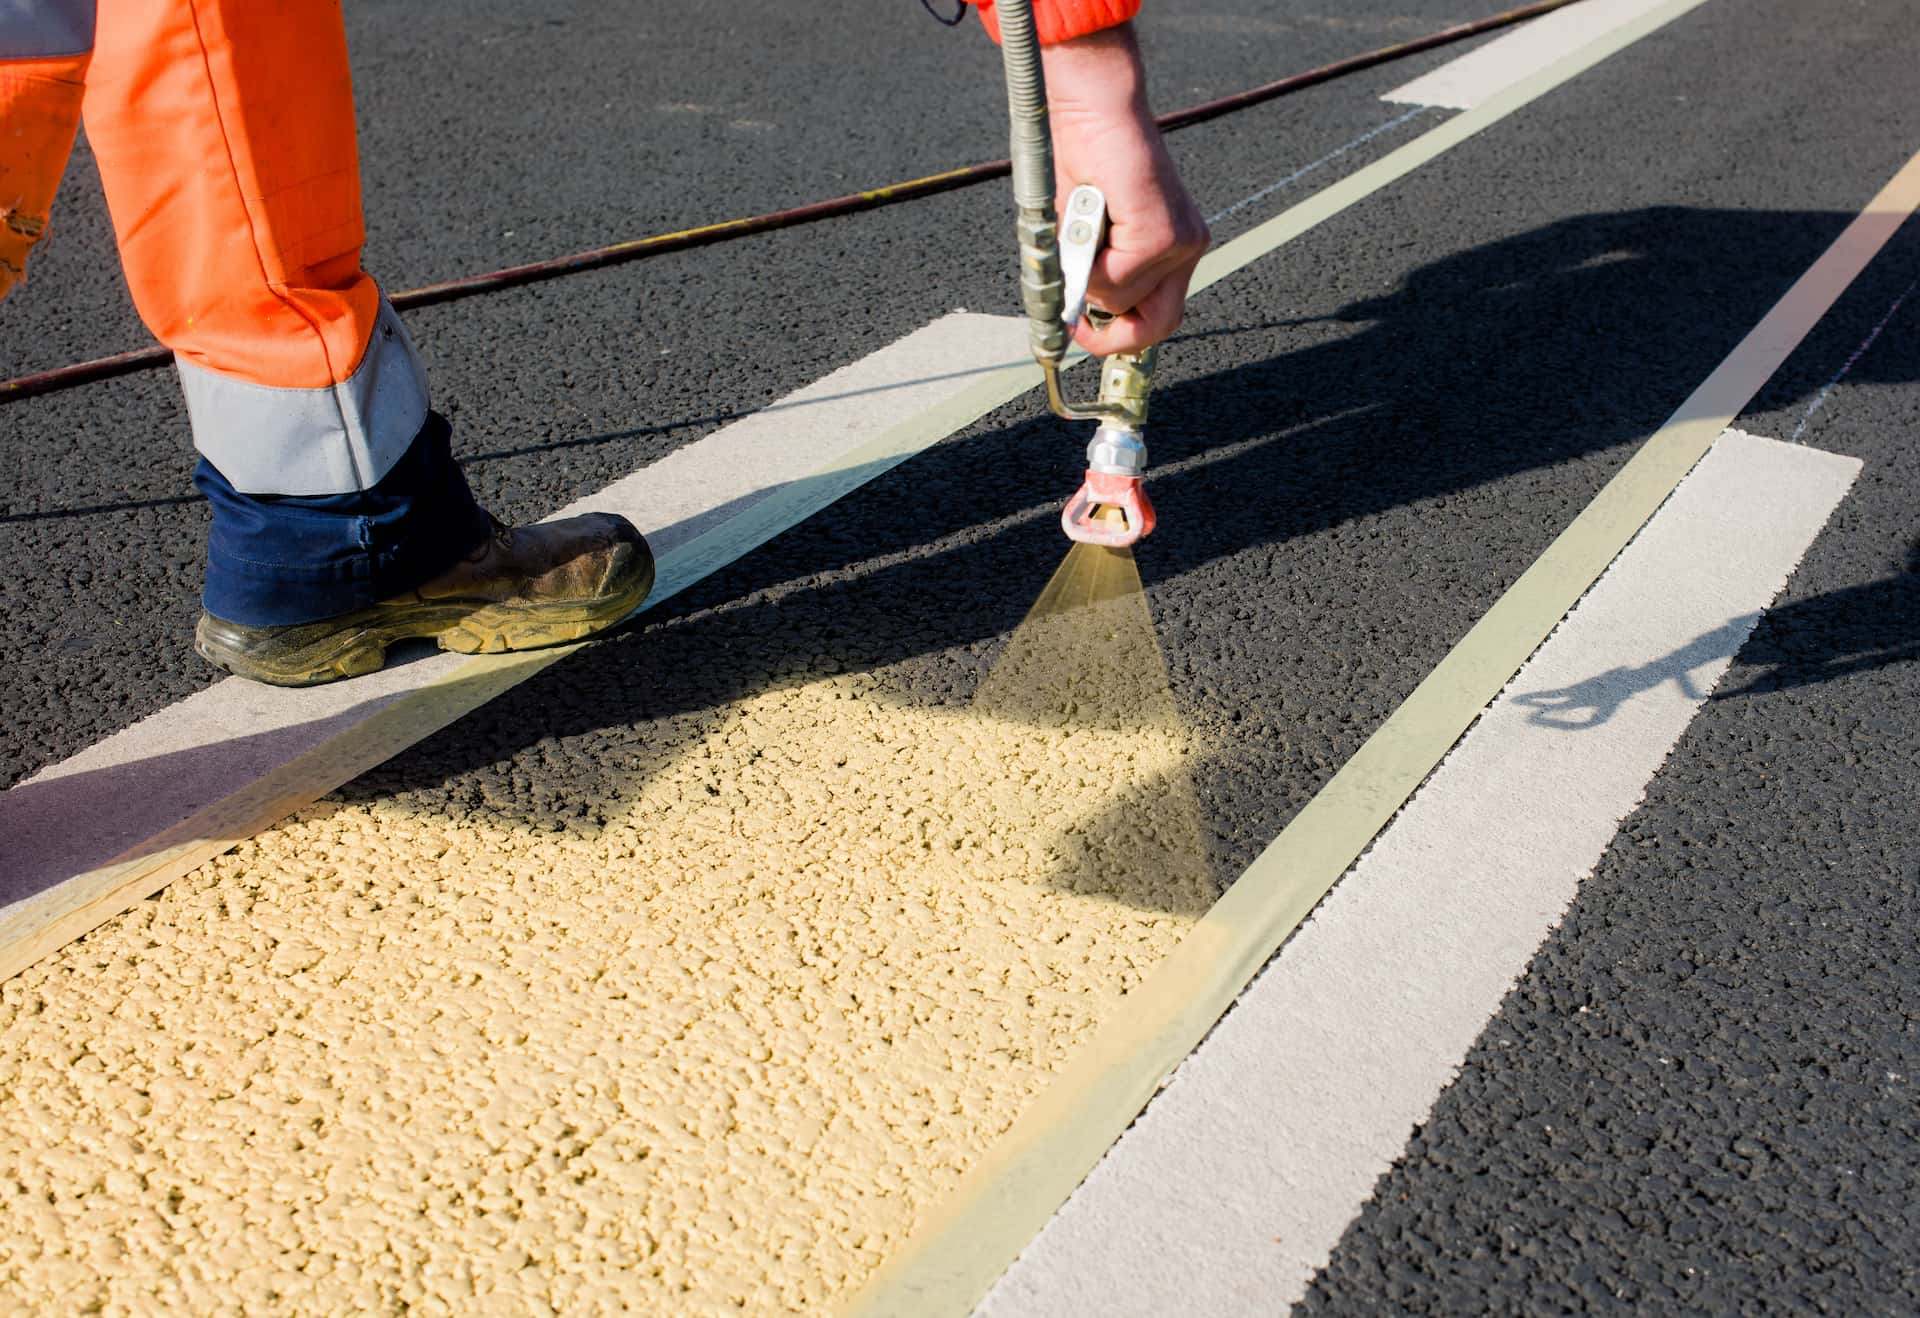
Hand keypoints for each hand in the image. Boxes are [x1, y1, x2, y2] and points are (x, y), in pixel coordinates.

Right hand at [1041, 24, 1208, 355]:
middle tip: (1078, 329)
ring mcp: (1179, 243)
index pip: (1162, 315)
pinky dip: (1086, 260)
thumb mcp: (1089, 233)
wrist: (1096, 110)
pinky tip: (1087, 220)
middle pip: (1160, 325)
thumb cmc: (1087, 160)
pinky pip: (1113, 279)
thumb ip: (1093, 274)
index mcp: (1176, 245)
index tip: (1085, 333)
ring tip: (1081, 229)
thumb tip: (1075, 318)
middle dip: (1112, 337)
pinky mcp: (1161, 235)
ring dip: (1086, 275)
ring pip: (1122, 300)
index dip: (1122, 336)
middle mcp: (1188, 247)